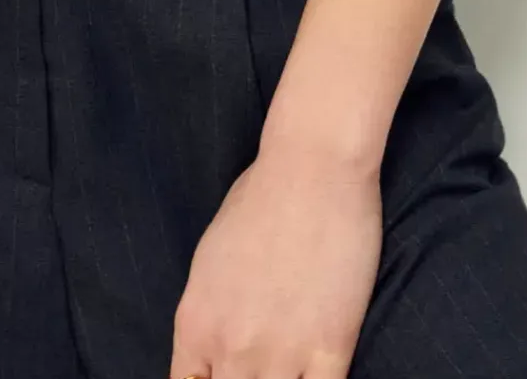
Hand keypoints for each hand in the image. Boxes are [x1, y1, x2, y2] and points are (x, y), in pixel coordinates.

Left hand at [166, 136, 381, 377]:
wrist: (310, 168)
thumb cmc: (258, 199)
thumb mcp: (209, 259)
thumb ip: (210, 314)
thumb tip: (216, 348)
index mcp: (195, 323)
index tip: (222, 376)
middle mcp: (231, 347)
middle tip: (258, 369)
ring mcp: (282, 353)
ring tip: (287, 369)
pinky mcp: (331, 348)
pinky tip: (317, 374)